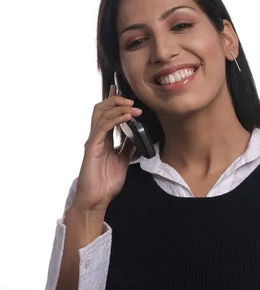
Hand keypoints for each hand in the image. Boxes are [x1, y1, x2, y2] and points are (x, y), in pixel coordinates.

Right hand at [71, 85, 142, 212]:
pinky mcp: (92, 147)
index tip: (122, 90)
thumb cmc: (106, 182)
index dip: (112, 101)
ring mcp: (93, 141)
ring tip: (133, 107)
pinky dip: (116, 119)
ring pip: (101, 114)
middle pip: (102, 108)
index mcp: (103, 139)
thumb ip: (128, 146)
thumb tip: (137, 136)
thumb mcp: (123, 160)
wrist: (97, 199)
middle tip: (133, 101)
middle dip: (116, 100)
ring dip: (118, 107)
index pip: (106, 114)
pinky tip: (127, 117)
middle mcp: (96, 137)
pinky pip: (103, 127)